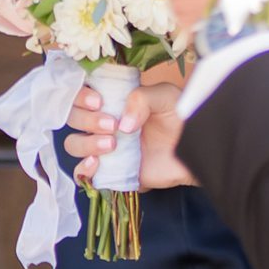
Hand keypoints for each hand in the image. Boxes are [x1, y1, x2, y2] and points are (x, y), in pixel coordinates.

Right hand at [67, 75, 192, 192]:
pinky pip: (82, 174)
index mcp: (111, 100)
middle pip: (72, 119)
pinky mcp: (110, 172)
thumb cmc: (181, 118)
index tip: (98, 101)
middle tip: (112, 125)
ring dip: (86, 143)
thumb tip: (122, 124)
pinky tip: (96, 163)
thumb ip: (141, 98)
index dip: (79, 96)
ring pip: (73, 144)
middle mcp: (102, 123)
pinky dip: (82, 169)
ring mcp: (104, 148)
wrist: (196, 149)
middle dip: (86, 120)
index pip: (79, 94)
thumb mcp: (165, 96)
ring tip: (113, 144)